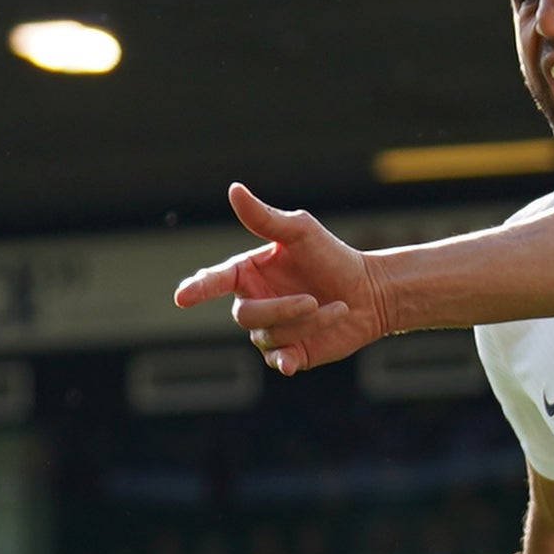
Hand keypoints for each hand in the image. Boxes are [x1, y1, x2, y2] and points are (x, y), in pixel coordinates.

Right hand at [170, 183, 391, 376]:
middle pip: (244, 315)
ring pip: (269, 336)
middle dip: (281, 309)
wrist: (371, 293)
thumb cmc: (333, 257)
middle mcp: (254, 302)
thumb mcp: (301, 232)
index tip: (182, 298)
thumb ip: (266, 217)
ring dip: (307, 323)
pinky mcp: (290, 353)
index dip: (198, 289)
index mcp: (248, 272)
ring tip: (338, 308)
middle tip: (315, 299)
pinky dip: (285, 361)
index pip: (215, 280)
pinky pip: (278, 361)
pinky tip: (292, 364)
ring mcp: (270, 330)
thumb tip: (234, 190)